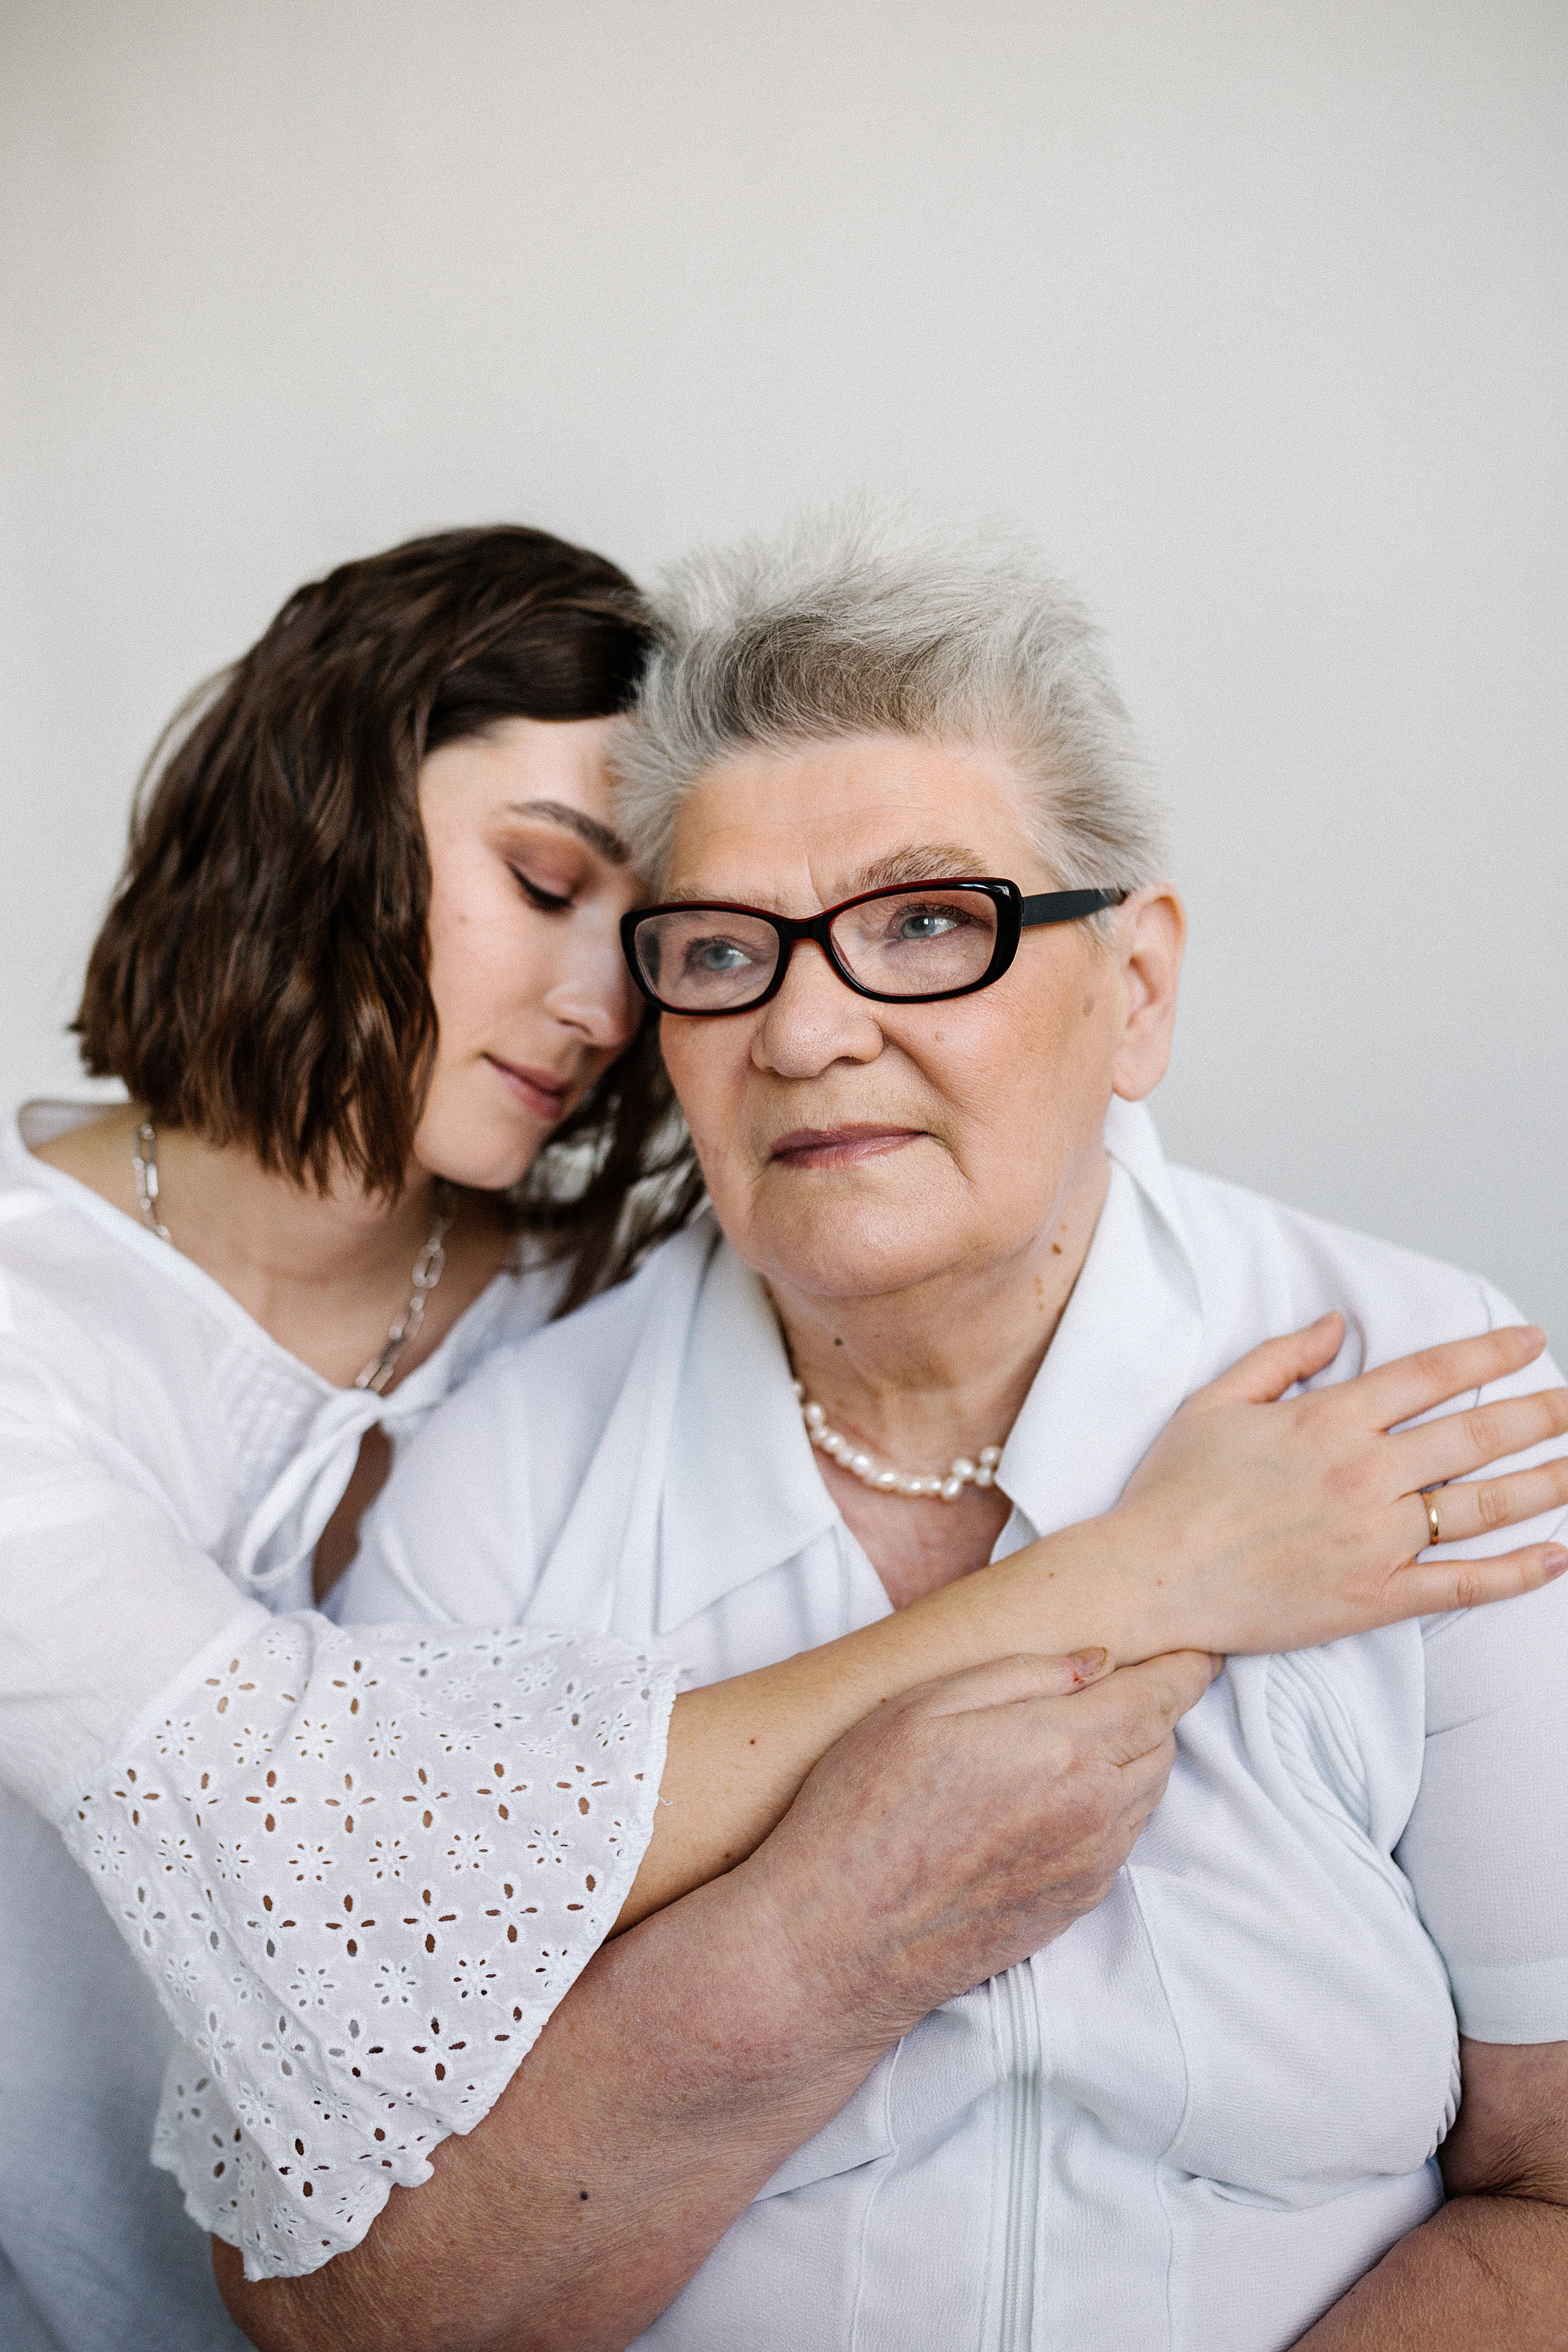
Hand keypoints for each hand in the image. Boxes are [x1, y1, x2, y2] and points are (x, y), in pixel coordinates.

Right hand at [739, 1648, 1216, 2043]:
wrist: (839, 1939)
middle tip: (1123, 1682)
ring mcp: (1087, 1868)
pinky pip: (1120, 1841)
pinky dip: (1112, 1806)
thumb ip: (1021, 1675)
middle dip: (1155, 1708)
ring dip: (1135, 1758)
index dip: (1185, 1668)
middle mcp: (1093, 1813)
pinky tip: (1058, 1795)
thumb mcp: (924, 1706)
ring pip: (1147, 1797)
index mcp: (1062, 1751)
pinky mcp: (1073, 1908)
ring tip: (1085, 1734)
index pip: (1160, 1699)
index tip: (1198, 1650)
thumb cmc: (863, 1809)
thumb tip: (1097, 1662)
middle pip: (1163, 1746)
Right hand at [1115, 1317, 1567, 1656]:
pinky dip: (1516, 1573)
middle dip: (1539, 1414)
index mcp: (1328, 1421)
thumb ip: (1281, 1358)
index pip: (1430, 1375)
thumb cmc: (1174, 1492)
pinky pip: (1461, 1584)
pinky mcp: (1373, 1596)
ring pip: (1481, 1506)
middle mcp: (1363, 1474)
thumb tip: (1337, 1325)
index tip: (1531, 1341)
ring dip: (1546, 1483)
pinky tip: (1557, 1557)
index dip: (1488, 1354)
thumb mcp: (1216, 1404)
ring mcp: (1373, 1538)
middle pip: (1473, 1436)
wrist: (1150, 1578)